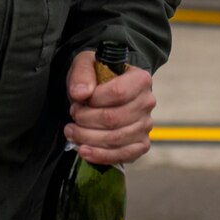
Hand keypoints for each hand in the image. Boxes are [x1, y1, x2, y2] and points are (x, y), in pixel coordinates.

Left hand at [64, 49, 155, 164]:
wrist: (104, 90)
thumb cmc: (97, 77)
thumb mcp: (86, 64)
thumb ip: (82, 74)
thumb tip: (80, 93)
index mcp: (140, 79)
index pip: (117, 93)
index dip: (93, 100)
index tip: (78, 99)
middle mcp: (147, 103)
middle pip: (113, 118)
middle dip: (85, 120)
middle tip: (73, 114)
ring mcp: (146, 125)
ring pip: (115, 138)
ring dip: (87, 138)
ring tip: (71, 131)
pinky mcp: (141, 144)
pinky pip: (123, 155)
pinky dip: (101, 155)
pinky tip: (84, 150)